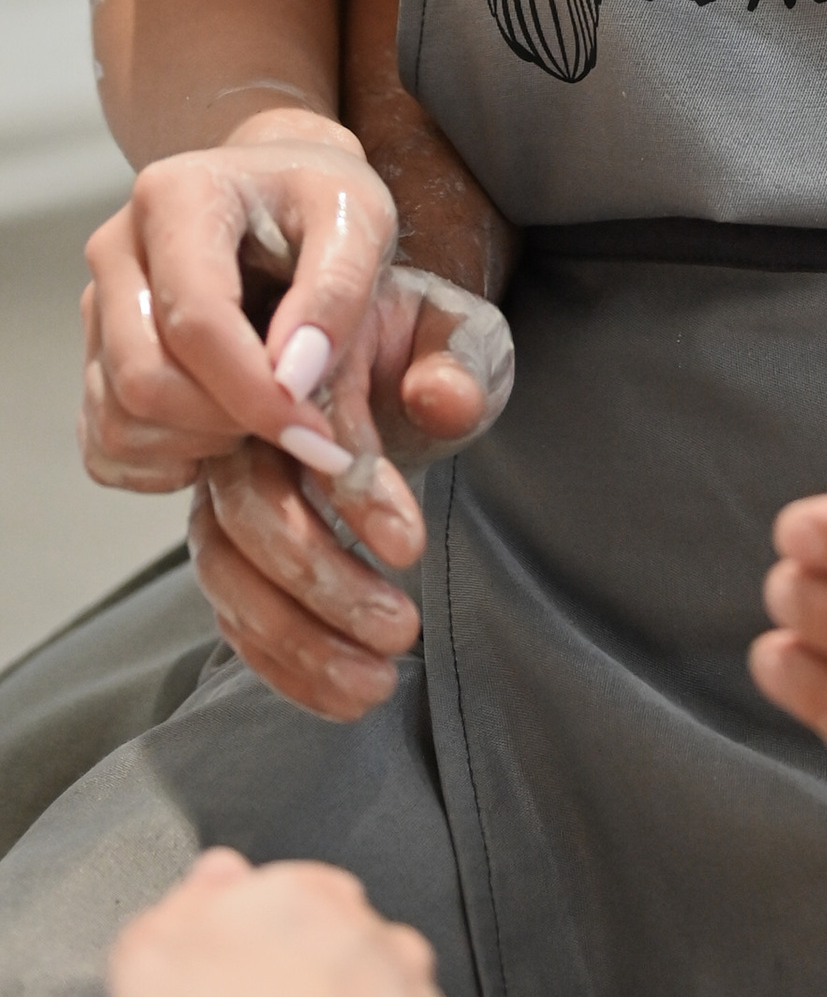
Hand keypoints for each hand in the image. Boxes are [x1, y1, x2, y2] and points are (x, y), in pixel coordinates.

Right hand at [82, 119, 398, 497]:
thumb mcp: (360, 216)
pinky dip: (165, 462)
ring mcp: (97, 307)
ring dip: (200, 443)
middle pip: (144, 378)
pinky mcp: (94, 355)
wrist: (280, 186)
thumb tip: (293, 378)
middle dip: (227, 422)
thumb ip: (338, 288)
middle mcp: (116, 250)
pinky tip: (222, 431)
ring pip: (119, 419)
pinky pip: (104, 444)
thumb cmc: (321, 198)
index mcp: (174, 197)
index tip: (313, 430)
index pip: (196, 320)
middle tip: (292, 419)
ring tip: (264, 412)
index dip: (254, 391)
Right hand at [183, 274, 515, 724]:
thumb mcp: (450, 316)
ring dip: (295, 630)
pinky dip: (272, 648)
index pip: (283, 400)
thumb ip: (455, 351)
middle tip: (402, 625)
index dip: (343, 475)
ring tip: (379, 675)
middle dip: (318, 571)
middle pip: (237, 493)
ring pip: (218, 554)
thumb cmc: (411, 309)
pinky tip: (338, 690)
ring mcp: (201, 446)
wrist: (364, 319)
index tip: (408, 542)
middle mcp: (212, 382)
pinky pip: (217, 584)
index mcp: (264, 306)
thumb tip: (439, 401)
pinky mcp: (205, 499)